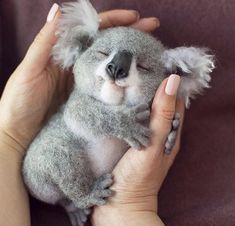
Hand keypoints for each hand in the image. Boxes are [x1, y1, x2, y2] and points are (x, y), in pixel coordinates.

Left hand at [0, 4, 159, 156]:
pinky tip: (135, 80)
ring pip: (110, 65)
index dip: (113, 21)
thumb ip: (46, 42)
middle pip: (107, 45)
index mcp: (64, 53)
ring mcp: (84, 83)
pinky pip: (107, 88)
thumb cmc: (20, 101)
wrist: (20, 133)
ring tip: (151, 52)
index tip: (135, 18)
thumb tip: (59, 10)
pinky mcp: (88, 100)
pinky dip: (121, 82)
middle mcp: (77, 65)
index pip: (92, 31)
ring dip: (129, 57)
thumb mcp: (30, 69)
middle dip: (130, 35)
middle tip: (152, 29)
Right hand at [92, 75, 184, 225]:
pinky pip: (131, 121)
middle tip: (137, 72)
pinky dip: (127, 110)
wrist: (119, 205)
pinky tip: (116, 103)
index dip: (169, 84)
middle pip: (160, 105)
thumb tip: (173, 81)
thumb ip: (163, 115)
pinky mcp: (129, 142)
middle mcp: (159, 135)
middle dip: (152, 88)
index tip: (156, 68)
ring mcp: (143, 138)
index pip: (175, 101)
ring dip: (138, 98)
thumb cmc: (138, 177)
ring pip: (145, 112)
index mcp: (170, 134)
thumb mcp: (153, 144)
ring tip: (125, 82)